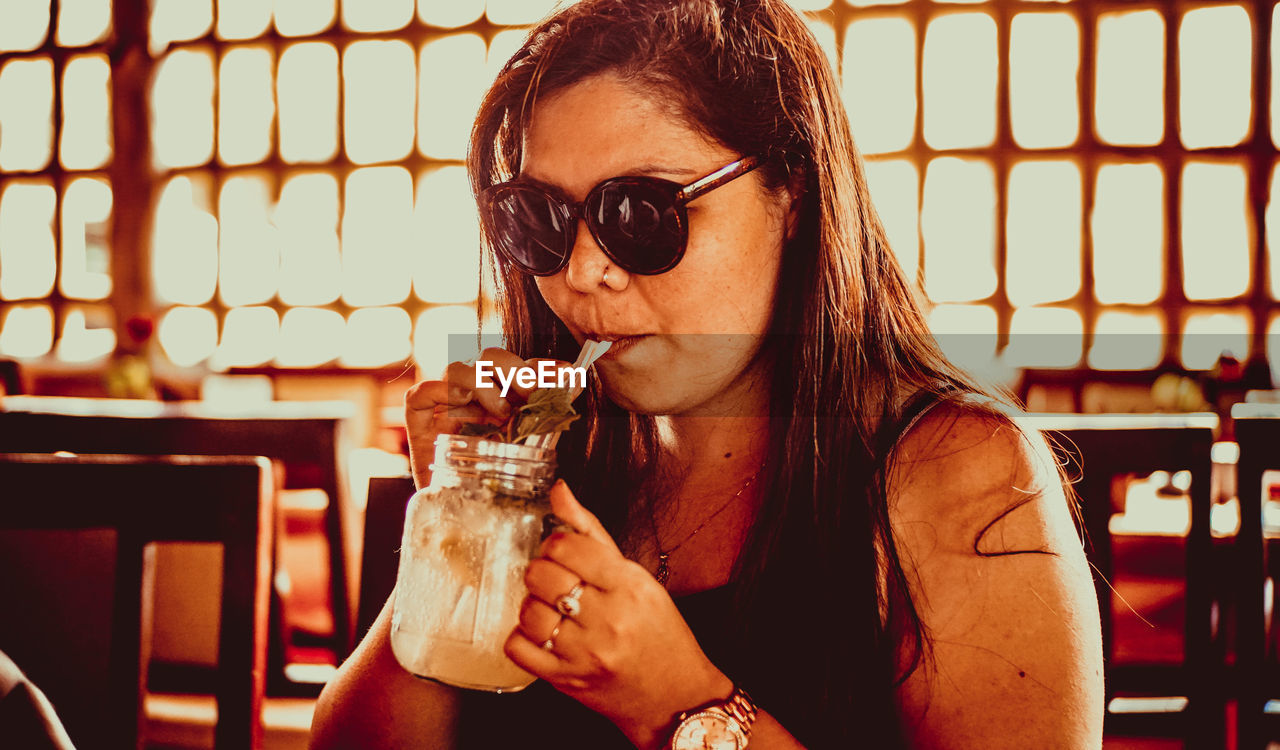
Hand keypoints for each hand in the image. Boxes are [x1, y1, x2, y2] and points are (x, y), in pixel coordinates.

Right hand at [403, 347, 569, 487]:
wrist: (458, 518)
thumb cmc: (491, 482)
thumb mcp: (525, 447)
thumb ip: (545, 417)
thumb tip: (574, 384)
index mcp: (499, 395)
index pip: (519, 367)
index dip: (543, 366)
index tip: (568, 372)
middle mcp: (471, 392)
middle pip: (490, 358)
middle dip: (516, 371)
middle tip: (533, 395)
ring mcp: (443, 402)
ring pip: (458, 368)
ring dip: (485, 385)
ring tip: (503, 414)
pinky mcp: (418, 416)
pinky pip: (423, 392)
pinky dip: (443, 394)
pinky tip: (465, 416)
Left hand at [505, 481, 732, 749]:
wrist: (675, 696)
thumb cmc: (659, 633)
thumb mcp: (636, 577)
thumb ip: (592, 532)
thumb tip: (559, 490)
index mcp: (628, 586)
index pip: (567, 546)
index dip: (556, 544)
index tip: (562, 552)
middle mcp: (607, 619)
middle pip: (542, 576)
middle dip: (541, 573)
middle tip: (556, 581)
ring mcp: (585, 653)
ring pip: (528, 612)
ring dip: (533, 606)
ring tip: (552, 609)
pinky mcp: (566, 680)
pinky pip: (518, 648)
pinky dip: (521, 636)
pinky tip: (542, 634)